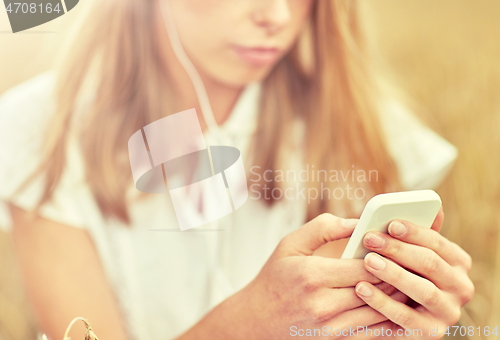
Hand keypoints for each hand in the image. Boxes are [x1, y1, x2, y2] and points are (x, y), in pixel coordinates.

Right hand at [231, 213, 403, 339]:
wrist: (256, 319)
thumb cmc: (274, 278)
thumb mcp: (290, 244)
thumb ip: (323, 228)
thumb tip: (357, 222)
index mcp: (312, 276)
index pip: (364, 266)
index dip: (387, 256)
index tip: (399, 245)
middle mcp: (323, 305)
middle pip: (376, 289)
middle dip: (398, 274)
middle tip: (415, 261)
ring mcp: (330, 328)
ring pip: (379, 312)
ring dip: (399, 297)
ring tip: (412, 280)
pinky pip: (373, 332)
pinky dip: (389, 318)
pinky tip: (398, 305)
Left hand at [354, 209, 473, 338]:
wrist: (390, 314)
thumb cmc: (400, 271)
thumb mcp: (410, 252)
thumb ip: (418, 233)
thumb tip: (434, 206)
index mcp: (457, 262)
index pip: (437, 242)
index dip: (414, 231)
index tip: (390, 223)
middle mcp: (460, 287)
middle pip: (430, 263)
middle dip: (398, 249)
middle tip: (370, 239)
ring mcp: (448, 312)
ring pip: (422, 290)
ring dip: (393, 274)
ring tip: (368, 261)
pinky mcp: (430, 333)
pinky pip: (405, 317)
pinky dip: (382, 302)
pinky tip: (361, 288)